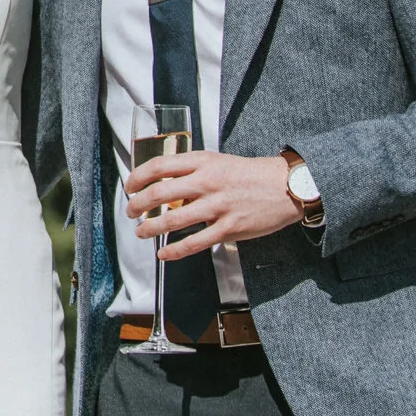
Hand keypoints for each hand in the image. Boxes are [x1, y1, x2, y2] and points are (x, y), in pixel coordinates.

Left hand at [124, 149, 300, 258]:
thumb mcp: (217, 161)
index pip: (158, 166)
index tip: (130, 186)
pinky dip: (174, 250)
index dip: (138, 177)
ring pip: (173, 220)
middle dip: (138, 205)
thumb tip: (163, 183)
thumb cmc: (249, 174)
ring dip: (151, 228)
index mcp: (202, 162)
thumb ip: (192, 170)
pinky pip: (195, 243)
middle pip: (160, 194)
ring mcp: (218, 207)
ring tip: (141, 231)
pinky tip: (163, 253)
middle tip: (131, 211)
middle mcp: (207, 182)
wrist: (285, 187)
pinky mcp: (229, 228)